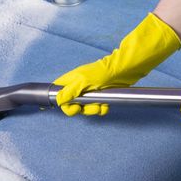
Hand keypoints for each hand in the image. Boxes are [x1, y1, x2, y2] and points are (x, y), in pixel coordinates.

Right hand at [54, 13, 180, 116]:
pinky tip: (106, 104)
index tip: (74, 106)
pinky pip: (97, 108)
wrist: (122, 71)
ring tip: (100, 105)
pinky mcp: (100, 97)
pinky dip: (102, 108)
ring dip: (93, 109)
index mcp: (70, 81)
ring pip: (85, 108)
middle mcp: (77, 87)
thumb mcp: (82, 81)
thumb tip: (58, 100)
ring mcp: (89, 92)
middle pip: (73, 105)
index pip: (60, 95)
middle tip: (90, 106)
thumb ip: (69, 91)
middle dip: (82, 109)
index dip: (65, 104)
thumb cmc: (101, 72)